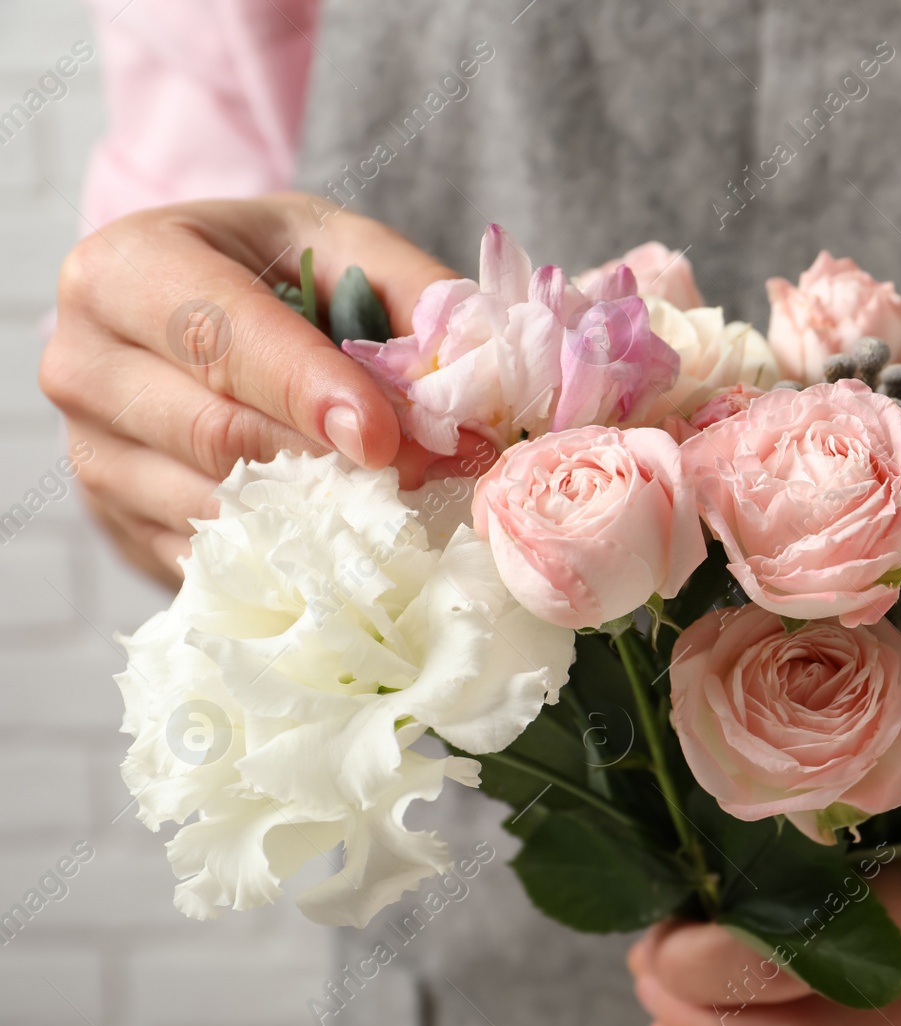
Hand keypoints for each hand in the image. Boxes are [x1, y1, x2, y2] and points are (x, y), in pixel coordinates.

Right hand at [39, 194, 465, 585]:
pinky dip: (289, 558)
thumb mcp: (347, 251)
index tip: (381, 436)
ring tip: (400, 504)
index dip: (304, 389)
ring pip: (213, 507)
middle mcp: (85, 362)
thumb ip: (418, 299)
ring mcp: (92, 455)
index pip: (217, 336)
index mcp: (130, 268)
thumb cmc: (280, 275)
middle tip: (428, 473)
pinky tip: (351, 544)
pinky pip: (210, 559)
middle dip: (330, 460)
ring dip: (318, 516)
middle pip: (215, 433)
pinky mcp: (119, 526)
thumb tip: (474, 382)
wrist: (197, 316)